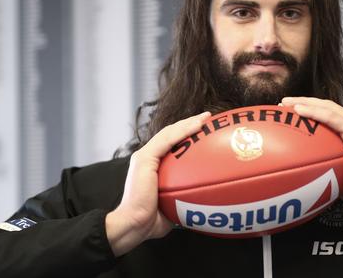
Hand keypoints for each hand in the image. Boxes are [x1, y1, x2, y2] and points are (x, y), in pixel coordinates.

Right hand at [105, 111, 211, 255]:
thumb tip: (205, 198)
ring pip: (169, 132)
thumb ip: (184, 196)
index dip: (186, 134)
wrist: (134, 225)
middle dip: (189, 123)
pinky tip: (197, 126)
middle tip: (208, 119)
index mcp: (152, 166)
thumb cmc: (151, 221)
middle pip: (171, 134)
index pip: (170, 143)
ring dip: (189, 123)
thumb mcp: (173, 204)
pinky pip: (167, 140)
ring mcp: (144, 156)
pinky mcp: (144, 158)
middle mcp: (147, 157)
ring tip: (206, 118)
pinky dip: (183, 131)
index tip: (205, 130)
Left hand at [281, 97, 342, 213]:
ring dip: (305, 102)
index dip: (309, 109)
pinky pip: (332, 117)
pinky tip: (299, 110)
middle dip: (303, 101)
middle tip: (283, 104)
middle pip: (326, 106)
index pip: (328, 114)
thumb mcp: (337, 172)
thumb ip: (323, 164)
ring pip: (328, 107)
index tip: (288, 111)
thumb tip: (301, 170)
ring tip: (286, 103)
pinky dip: (314, 112)